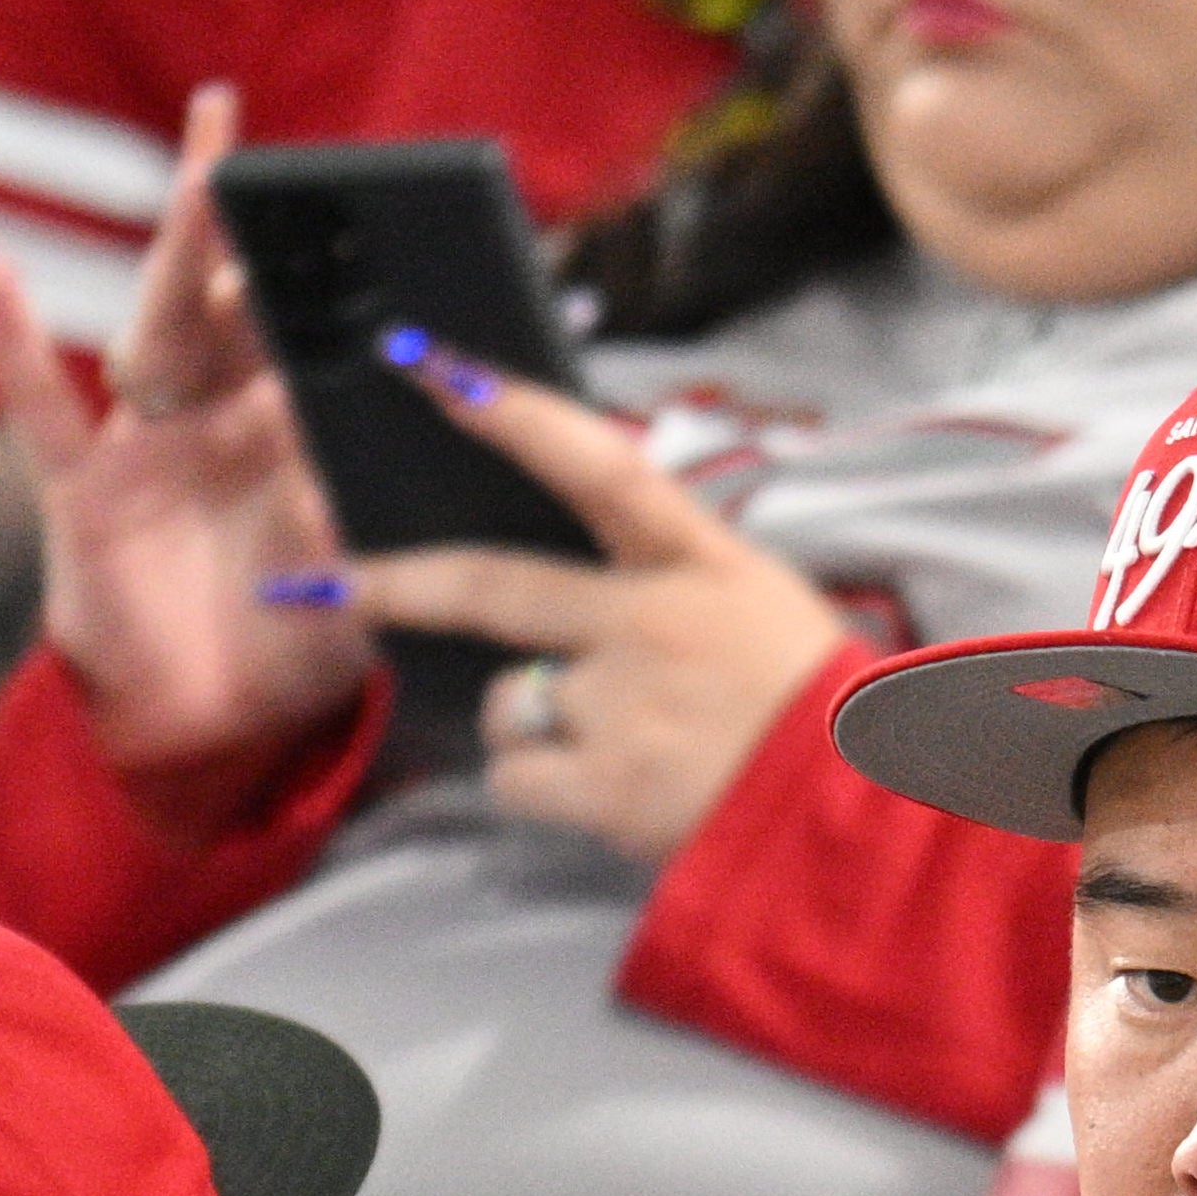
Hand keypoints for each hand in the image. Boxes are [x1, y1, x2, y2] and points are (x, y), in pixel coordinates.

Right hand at [0, 80, 375, 775]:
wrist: (207, 730)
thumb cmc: (286, 652)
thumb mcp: (358, 598)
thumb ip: (376, 549)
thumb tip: (370, 493)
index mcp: (286, 440)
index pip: (306, 340)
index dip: (326, 282)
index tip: (367, 214)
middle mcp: (215, 424)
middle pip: (227, 302)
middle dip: (237, 220)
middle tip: (244, 128)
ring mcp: (147, 448)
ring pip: (157, 330)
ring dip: (178, 253)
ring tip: (197, 173)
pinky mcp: (84, 493)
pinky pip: (41, 409)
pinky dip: (11, 343)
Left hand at [353, 357, 852, 864]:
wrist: (875, 826)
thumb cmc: (833, 725)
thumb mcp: (774, 619)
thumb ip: (682, 590)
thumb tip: (578, 603)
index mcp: (708, 567)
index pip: (602, 466)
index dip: (514, 414)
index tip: (433, 369)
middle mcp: (653, 622)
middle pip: (492, 585)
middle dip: (393, 582)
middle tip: (322, 583)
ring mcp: (624, 703)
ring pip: (506, 700)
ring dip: (530, 725)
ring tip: (611, 754)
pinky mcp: (606, 784)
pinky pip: (516, 778)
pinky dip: (542, 791)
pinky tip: (604, 799)